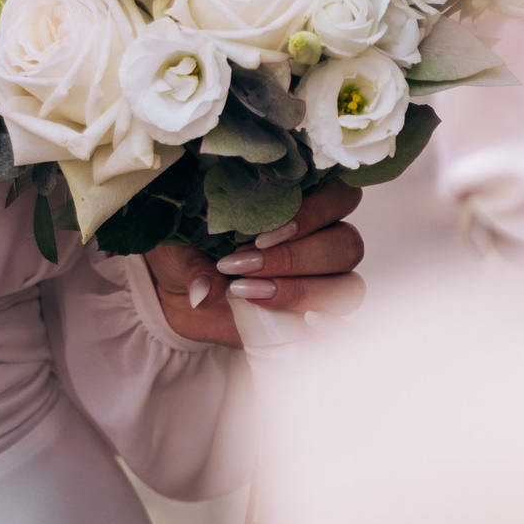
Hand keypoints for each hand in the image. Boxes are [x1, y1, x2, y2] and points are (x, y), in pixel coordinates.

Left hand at [145, 180, 365, 345]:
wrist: (175, 294)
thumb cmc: (186, 251)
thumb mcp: (180, 247)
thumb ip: (194, 264)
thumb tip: (205, 290)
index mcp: (299, 204)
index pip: (339, 196)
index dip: (313, 212)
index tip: (262, 234)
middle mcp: (321, 241)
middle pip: (346, 244)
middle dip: (296, 257)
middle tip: (246, 266)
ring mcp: (323, 283)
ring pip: (348, 285)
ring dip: (303, 290)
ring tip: (250, 293)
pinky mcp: (314, 320)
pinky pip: (344, 327)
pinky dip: (332, 328)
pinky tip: (306, 324)